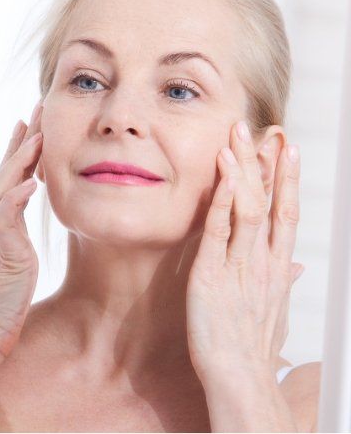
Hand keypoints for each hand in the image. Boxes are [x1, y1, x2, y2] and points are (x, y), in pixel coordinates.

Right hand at [0, 102, 43, 363]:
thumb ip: (13, 245)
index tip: (30, 125)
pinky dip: (16, 201)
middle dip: (21, 142)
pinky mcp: (3, 257)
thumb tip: (18, 234)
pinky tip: (30, 183)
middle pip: (5, 175)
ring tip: (35, 133)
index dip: (19, 153)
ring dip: (19, 161)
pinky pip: (7, 223)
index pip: (9, 182)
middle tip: (34, 109)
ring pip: (4, 190)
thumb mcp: (10, 269)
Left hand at [186, 121, 301, 429]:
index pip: (286, 213)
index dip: (288, 180)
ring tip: (241, 136)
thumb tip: (295, 267)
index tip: (288, 149)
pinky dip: (222, 198)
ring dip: (245, 170)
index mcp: (276, 268)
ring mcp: (239, 266)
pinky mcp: (212, 274)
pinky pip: (219, 229)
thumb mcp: (273, 310)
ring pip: (249, 207)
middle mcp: (263, 261)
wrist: (239, 379)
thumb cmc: (251, 348)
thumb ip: (281, 281)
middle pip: (273, 202)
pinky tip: (222, 172)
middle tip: (270, 128)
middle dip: (271, 164)